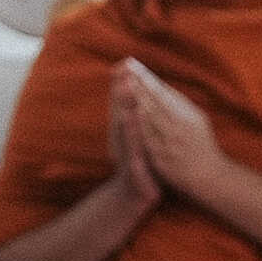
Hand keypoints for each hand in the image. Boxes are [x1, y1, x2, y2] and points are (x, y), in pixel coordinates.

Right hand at [101, 75, 166, 211]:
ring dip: (125, 109)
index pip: (122, 105)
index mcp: (124, 132)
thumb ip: (136, 117)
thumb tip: (137, 91)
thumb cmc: (141, 164)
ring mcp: (126, 155)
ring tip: (128, 90)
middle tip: (123, 70)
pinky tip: (136, 125)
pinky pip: (134, 151)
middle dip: (122, 91)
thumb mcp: (139, 139)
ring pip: (125, 130)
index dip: (122, 84)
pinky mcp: (133, 170)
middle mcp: (121, 141)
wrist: (136, 196)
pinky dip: (134, 137)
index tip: (125, 64)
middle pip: (121, 112)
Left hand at [116, 61, 233, 205]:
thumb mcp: (196, 119)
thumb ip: (178, 103)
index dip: (147, 79)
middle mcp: (181, 128)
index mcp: (189, 116)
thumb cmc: (199, 143)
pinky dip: (139, 126)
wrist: (208, 177)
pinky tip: (129, 115)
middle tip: (126, 70)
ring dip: (138, 101)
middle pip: (156, 103)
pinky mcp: (164, 160)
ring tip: (125, 84)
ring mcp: (172, 144)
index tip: (133, 65)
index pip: (164, 93)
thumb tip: (157, 84)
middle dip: (140, 85)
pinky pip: (149, 140)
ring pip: (152, 119)